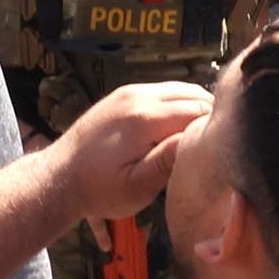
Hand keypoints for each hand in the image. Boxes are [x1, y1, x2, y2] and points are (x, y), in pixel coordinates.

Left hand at [51, 84, 211, 225]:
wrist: (58, 177)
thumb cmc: (97, 190)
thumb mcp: (137, 187)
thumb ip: (168, 161)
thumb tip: (197, 139)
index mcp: (144, 119)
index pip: (198, 111)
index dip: (214, 128)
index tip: (220, 148)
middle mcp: (137, 97)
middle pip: (193, 94)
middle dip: (208, 115)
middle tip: (214, 144)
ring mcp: (128, 92)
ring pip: (179, 89)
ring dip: (194, 107)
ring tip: (198, 137)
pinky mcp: (122, 95)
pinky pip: (162, 91)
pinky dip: (176, 103)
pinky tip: (177, 127)